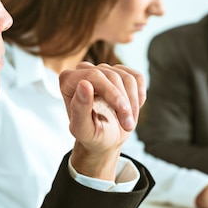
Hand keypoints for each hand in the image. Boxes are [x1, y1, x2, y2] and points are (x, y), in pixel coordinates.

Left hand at [59, 62, 144, 179]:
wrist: (105, 138)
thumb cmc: (91, 135)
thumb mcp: (83, 129)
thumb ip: (79, 109)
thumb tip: (84, 83)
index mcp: (68, 80)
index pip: (94, 75)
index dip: (112, 93)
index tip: (123, 111)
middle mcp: (83, 70)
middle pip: (112, 75)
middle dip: (124, 102)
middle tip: (128, 125)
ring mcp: (102, 69)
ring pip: (126, 77)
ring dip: (132, 103)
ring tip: (128, 123)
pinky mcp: (119, 72)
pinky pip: (137, 77)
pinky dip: (139, 95)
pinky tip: (132, 110)